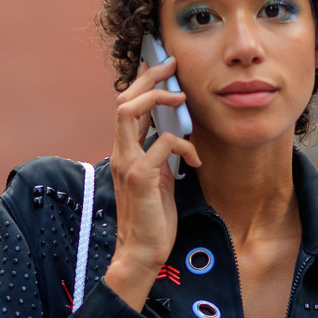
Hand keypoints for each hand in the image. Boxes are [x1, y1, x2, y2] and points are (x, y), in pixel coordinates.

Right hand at [105, 56, 200, 308]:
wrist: (142, 252)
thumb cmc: (153, 219)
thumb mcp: (159, 179)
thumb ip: (161, 156)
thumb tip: (175, 135)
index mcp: (124, 152)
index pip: (127, 106)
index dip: (142, 82)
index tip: (161, 66)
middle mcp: (120, 152)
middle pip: (123, 99)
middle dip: (148, 77)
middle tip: (171, 65)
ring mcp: (127, 163)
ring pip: (130, 110)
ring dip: (157, 97)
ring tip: (181, 98)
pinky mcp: (140, 176)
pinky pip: (162, 143)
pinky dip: (184, 145)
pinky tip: (196, 161)